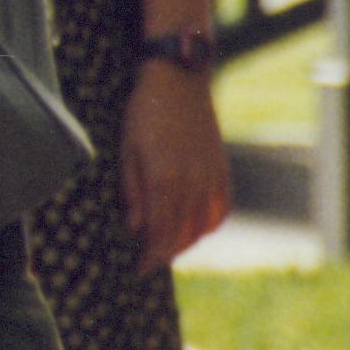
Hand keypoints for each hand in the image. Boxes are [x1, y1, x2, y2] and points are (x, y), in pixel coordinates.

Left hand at [118, 57, 232, 271]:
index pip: (160, 234)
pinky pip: (219, 210)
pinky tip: (193, 229)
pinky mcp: (222, 170)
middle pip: (181, 236)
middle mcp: (193, 184)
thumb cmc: (144, 112)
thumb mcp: (127, 149)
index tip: (138, 268)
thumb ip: (133, 191)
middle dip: (164, 253)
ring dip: (184, 242)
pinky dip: (207, 226)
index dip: (150, 256)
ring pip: (202, 227)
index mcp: (165, 180)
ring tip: (167, 248)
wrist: (179, 80)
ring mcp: (211, 177)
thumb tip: (136, 227)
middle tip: (149, 262)